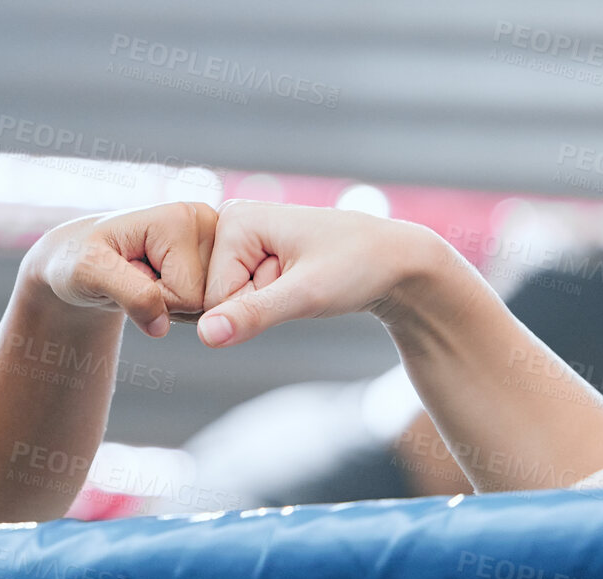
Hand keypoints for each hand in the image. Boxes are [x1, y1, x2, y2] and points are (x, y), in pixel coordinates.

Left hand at [25, 201, 218, 337]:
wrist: (77, 258)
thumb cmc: (78, 258)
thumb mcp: (89, 271)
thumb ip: (130, 294)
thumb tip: (162, 326)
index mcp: (182, 217)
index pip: (189, 295)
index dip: (155, 300)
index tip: (129, 275)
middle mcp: (207, 222)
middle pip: (205, 301)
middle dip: (167, 302)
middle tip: (137, 279)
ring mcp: (213, 239)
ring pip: (209, 306)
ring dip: (172, 305)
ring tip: (145, 279)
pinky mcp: (214, 255)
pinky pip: (210, 305)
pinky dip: (180, 305)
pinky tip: (159, 283)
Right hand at [196, 200, 450, 347]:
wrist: (396, 260)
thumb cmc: (358, 267)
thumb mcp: (306, 295)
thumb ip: (253, 314)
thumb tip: (206, 335)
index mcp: (235, 219)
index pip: (213, 297)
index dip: (253, 308)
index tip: (296, 283)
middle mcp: (232, 222)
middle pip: (217, 297)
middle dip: (259, 303)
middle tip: (300, 282)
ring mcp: (242, 238)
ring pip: (232, 300)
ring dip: (269, 303)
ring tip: (303, 280)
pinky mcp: (254, 252)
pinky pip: (246, 296)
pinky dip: (274, 300)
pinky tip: (299, 281)